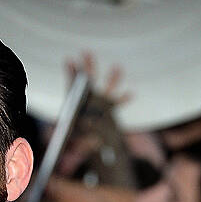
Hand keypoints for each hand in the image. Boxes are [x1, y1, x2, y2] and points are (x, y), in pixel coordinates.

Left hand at [57, 53, 130, 177]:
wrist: (98, 148)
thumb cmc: (86, 145)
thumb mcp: (82, 143)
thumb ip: (81, 144)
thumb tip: (81, 143)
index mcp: (76, 108)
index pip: (72, 89)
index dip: (71, 75)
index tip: (69, 61)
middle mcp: (87, 103)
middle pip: (88, 83)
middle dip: (89, 68)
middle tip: (87, 52)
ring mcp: (100, 104)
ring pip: (105, 89)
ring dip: (111, 79)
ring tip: (117, 68)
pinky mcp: (110, 109)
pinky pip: (117, 102)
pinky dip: (123, 98)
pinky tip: (131, 94)